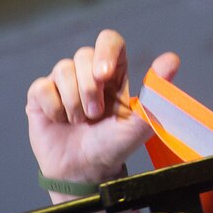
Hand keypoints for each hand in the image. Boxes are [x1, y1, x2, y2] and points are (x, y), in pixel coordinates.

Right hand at [26, 29, 179, 185]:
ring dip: (73, 101)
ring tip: (80, 121)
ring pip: (63, 69)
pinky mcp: (41, 95)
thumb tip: (171, 60)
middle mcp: (88, 73)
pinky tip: (60, 120)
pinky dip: (53, 107)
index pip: (109, 41)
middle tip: (95, 114)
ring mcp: (63, 83)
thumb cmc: (113, 146)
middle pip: (84, 54)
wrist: (84, 171)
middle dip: (89, 88)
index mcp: (114, 73)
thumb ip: (156, 92)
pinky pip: (42, 86)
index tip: (104, 75)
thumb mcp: (139, 123)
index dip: (105, 50)